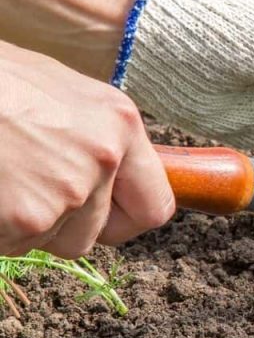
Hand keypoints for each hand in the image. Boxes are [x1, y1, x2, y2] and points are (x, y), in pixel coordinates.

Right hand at [0, 42, 175, 256]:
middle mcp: (102, 161)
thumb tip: (111, 173)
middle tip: (26, 186)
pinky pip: (13, 245)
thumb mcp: (61, 91)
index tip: (104, 216)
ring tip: (4, 177)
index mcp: (119, 124)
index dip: (124, 219)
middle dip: (62, 223)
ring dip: (25, 224)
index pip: (155, 207)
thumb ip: (96, 136)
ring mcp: (63, 195)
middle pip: (92, 234)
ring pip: (50, 241)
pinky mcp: (24, 220)